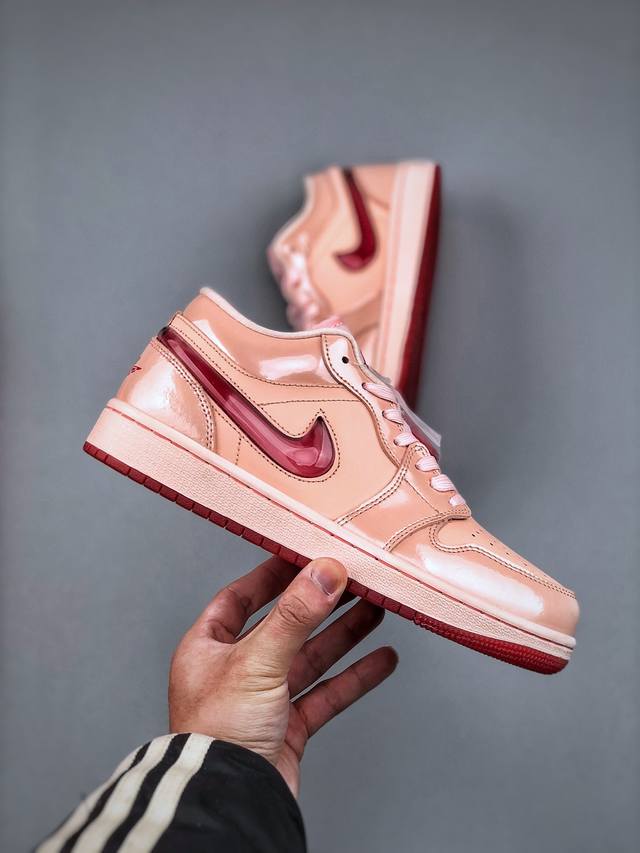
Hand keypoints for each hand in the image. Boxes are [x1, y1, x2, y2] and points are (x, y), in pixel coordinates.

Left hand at [169, 556, 397, 795]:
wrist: (227, 804)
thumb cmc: (217, 736)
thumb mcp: (256, 661)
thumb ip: (294, 616)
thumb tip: (324, 572)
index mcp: (207, 649)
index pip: (240, 599)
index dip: (272, 576)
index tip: (304, 555)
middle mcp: (234, 672)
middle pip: (284, 627)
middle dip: (320, 605)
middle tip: (353, 581)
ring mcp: (263, 701)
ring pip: (310, 659)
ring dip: (343, 635)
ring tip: (376, 609)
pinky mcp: (288, 729)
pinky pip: (326, 694)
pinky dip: (354, 677)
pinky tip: (381, 660)